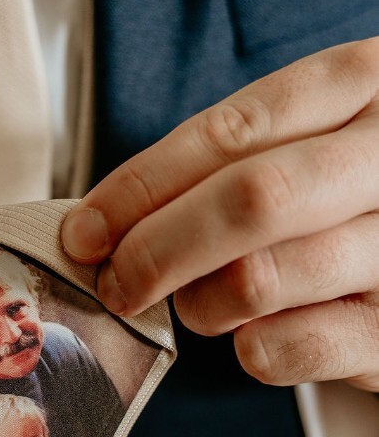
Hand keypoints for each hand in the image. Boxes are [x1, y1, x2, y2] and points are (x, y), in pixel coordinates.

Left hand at [61, 39, 378, 391]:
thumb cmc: (352, 195)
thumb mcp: (309, 143)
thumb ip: (227, 163)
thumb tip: (106, 223)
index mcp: (364, 86)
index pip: (232, 130)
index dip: (142, 186)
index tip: (86, 229)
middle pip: (249, 200)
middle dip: (157, 250)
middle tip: (117, 283)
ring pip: (261, 278)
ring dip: (201, 304)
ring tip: (200, 305)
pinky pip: (290, 348)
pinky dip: (248, 349)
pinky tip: (252, 335)